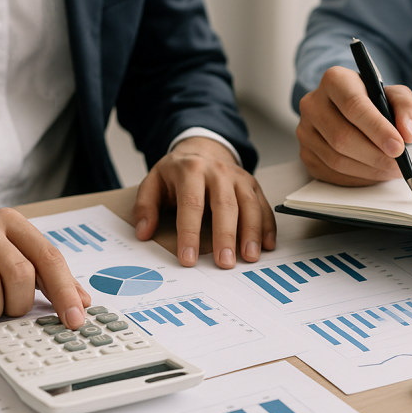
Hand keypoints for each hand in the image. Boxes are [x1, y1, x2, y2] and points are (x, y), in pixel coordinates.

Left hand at [133, 136, 276, 267]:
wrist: (203, 149)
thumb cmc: (178, 172)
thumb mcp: (154, 181)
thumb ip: (145, 206)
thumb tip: (143, 232)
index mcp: (191, 170)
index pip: (191, 204)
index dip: (189, 233)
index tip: (188, 258)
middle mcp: (218, 172)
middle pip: (224, 205)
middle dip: (225, 236)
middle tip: (225, 263)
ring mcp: (239, 178)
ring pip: (249, 205)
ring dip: (251, 233)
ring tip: (249, 257)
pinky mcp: (253, 185)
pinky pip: (263, 205)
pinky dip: (267, 226)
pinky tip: (267, 245)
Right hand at [296, 66, 411, 184]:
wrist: (350, 110)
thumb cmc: (373, 101)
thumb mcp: (396, 96)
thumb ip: (407, 109)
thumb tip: (407, 133)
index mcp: (335, 80)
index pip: (353, 106)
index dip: (377, 129)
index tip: (399, 147)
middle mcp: (313, 103)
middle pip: (342, 137)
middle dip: (375, 156)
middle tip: (398, 165)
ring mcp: (305, 130)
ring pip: (336, 159)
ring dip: (368, 170)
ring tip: (390, 170)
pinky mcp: (305, 153)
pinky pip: (330, 174)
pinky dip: (357, 179)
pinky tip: (373, 173)